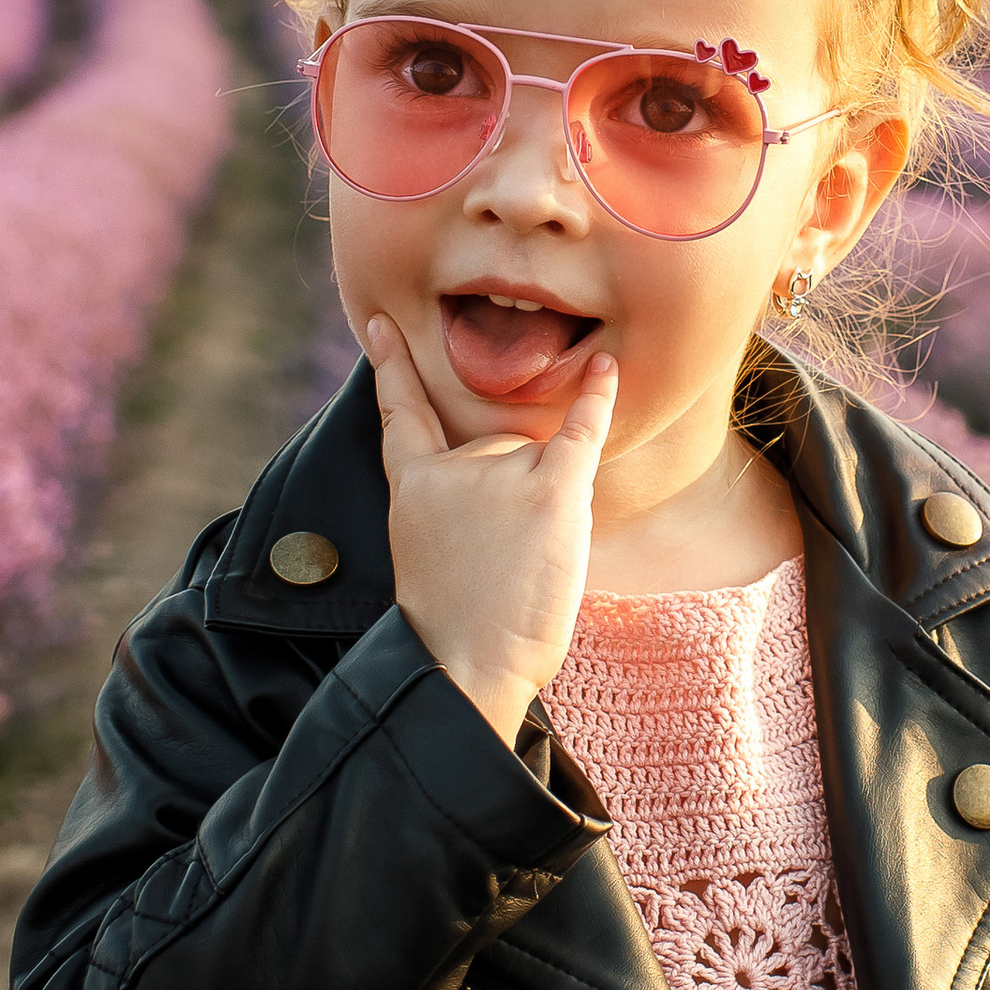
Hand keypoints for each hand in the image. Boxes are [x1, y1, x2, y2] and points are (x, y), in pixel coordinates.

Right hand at [365, 313, 616, 747]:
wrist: (463, 664)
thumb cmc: (457, 630)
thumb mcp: (432, 556)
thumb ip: (459, 507)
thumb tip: (524, 467)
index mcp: (413, 486)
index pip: (401, 414)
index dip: (391, 368)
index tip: (380, 325)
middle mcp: (452, 466)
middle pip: (502, 449)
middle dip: (516, 497)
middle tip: (503, 567)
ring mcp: (499, 473)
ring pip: (542, 460)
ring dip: (548, 504)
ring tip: (528, 565)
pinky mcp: (547, 489)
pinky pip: (580, 433)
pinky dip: (598, 401)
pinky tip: (609, 368)